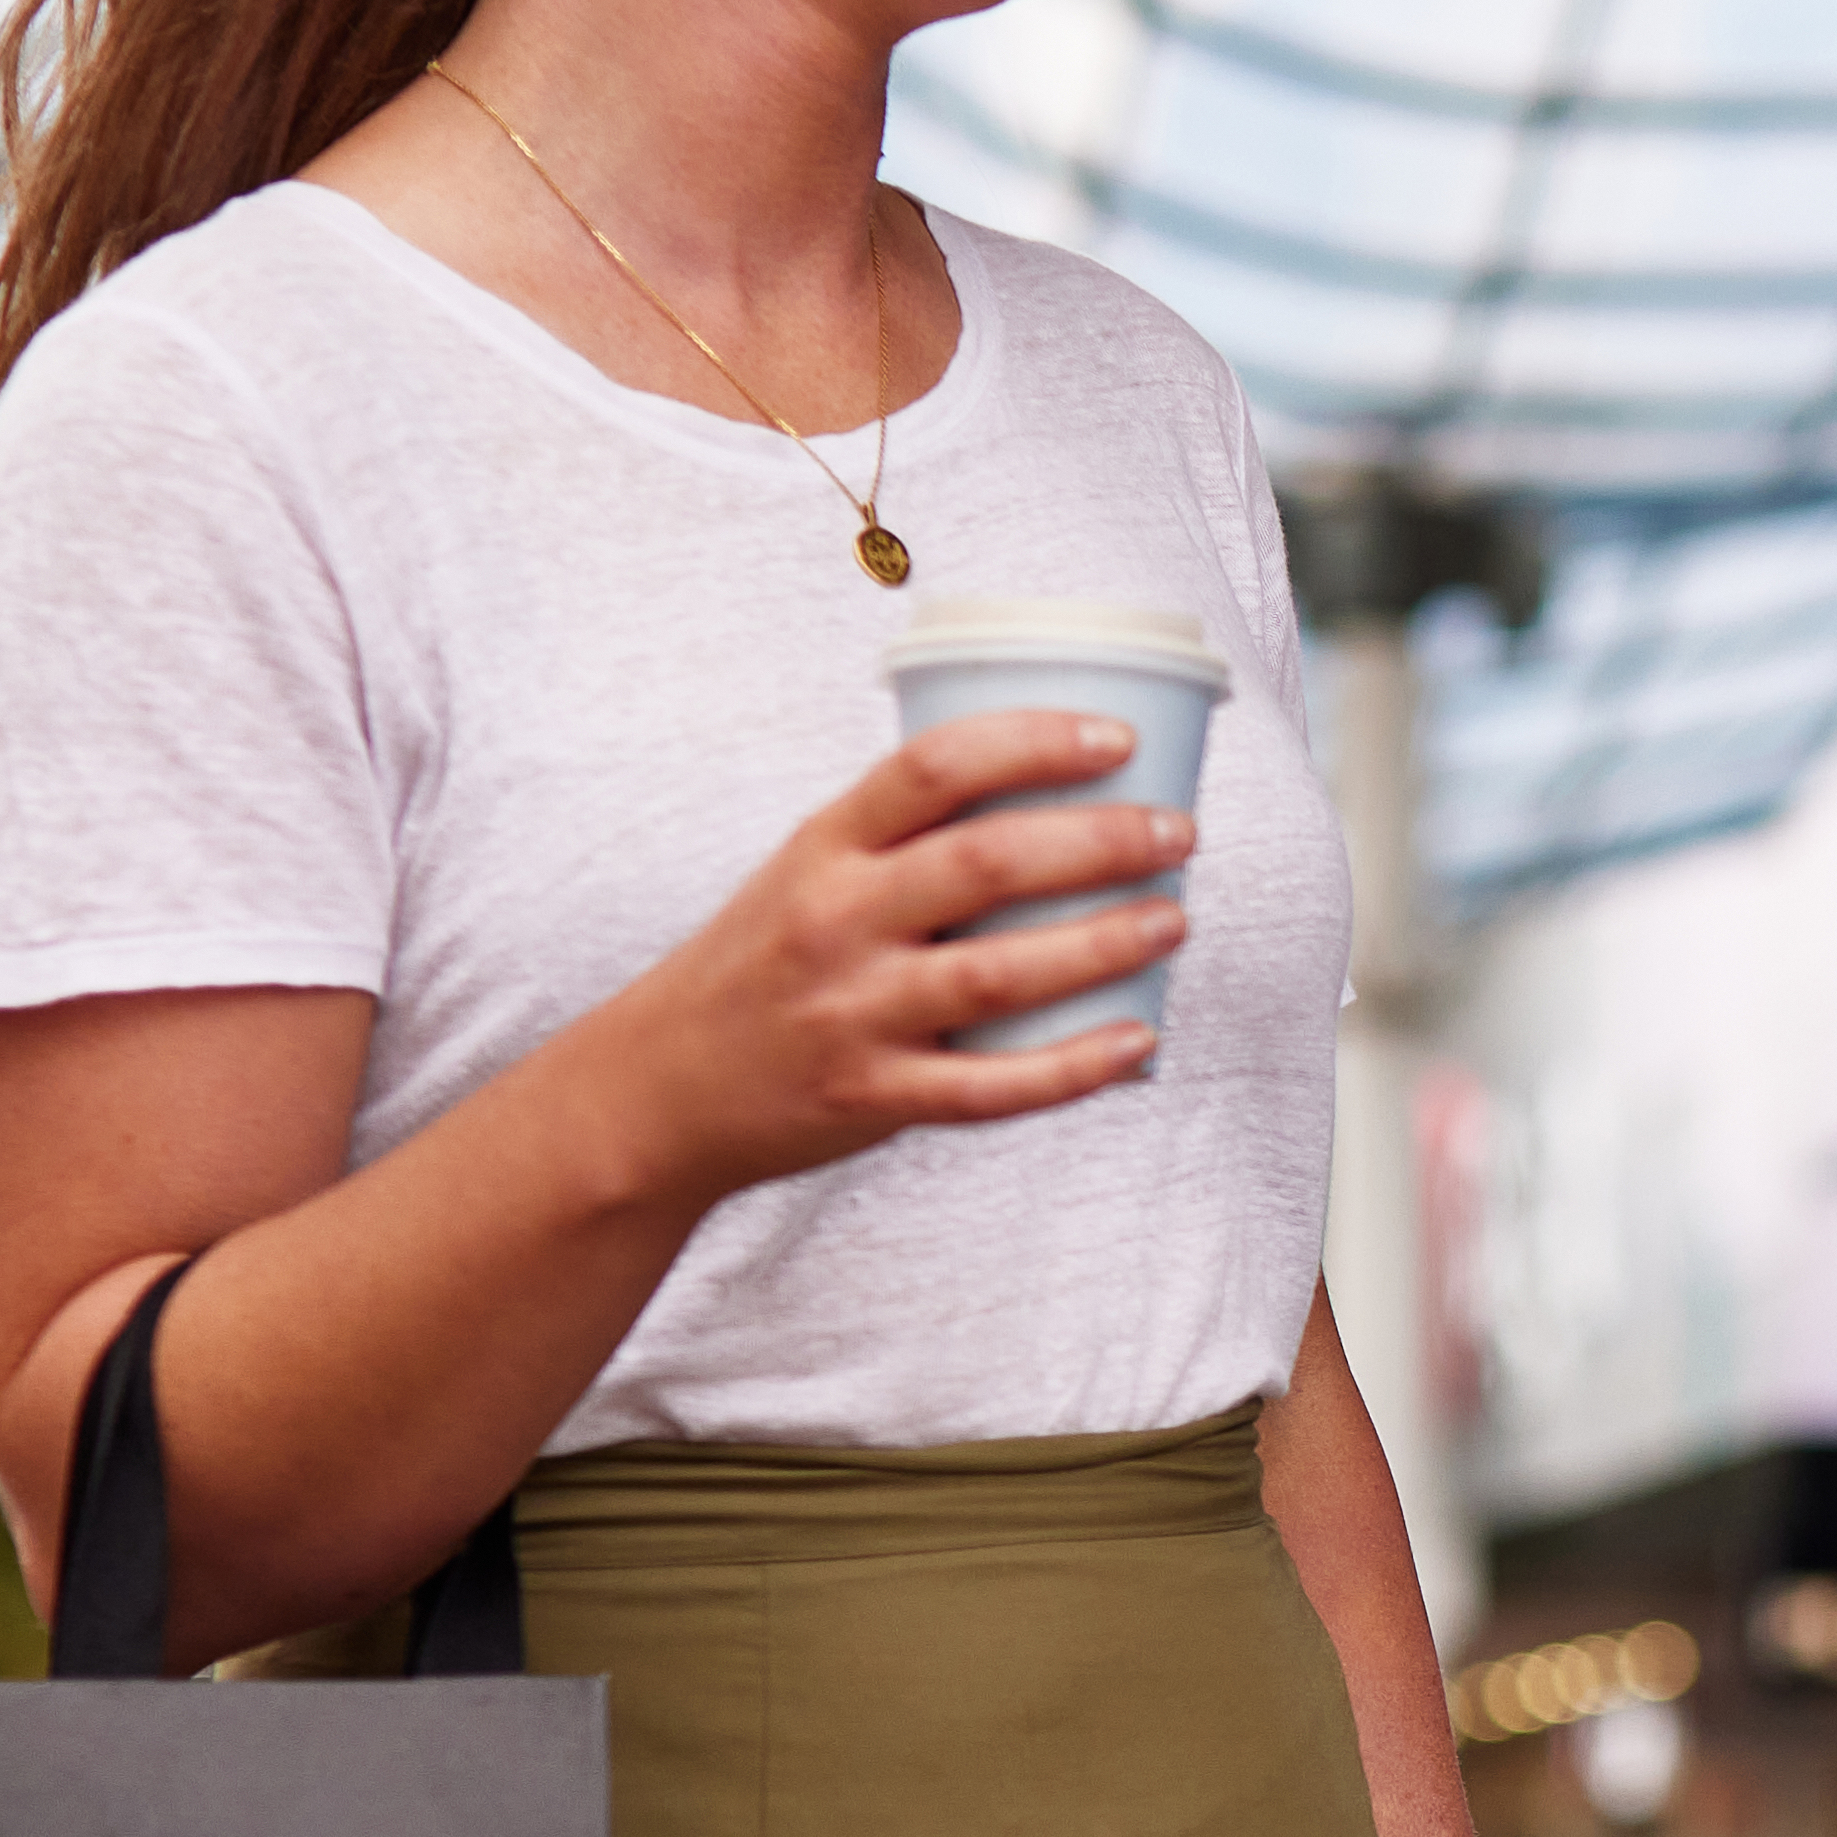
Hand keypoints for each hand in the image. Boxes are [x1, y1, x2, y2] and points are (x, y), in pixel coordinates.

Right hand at [591, 715, 1192, 1196]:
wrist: (658, 1086)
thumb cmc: (759, 964)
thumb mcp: (805, 872)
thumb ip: (901, 837)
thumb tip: (1047, 789)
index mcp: (823, 847)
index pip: (933, 768)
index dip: (1033, 742)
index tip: (1117, 739)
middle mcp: (836, 921)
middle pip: (987, 865)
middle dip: (1101, 842)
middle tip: (1179, 832)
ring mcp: (854, 1014)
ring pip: (1002, 973)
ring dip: (1105, 943)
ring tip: (1175, 919)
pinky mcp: (872, 1097)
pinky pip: (992, 1087)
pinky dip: (1073, 1066)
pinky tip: (1139, 1036)